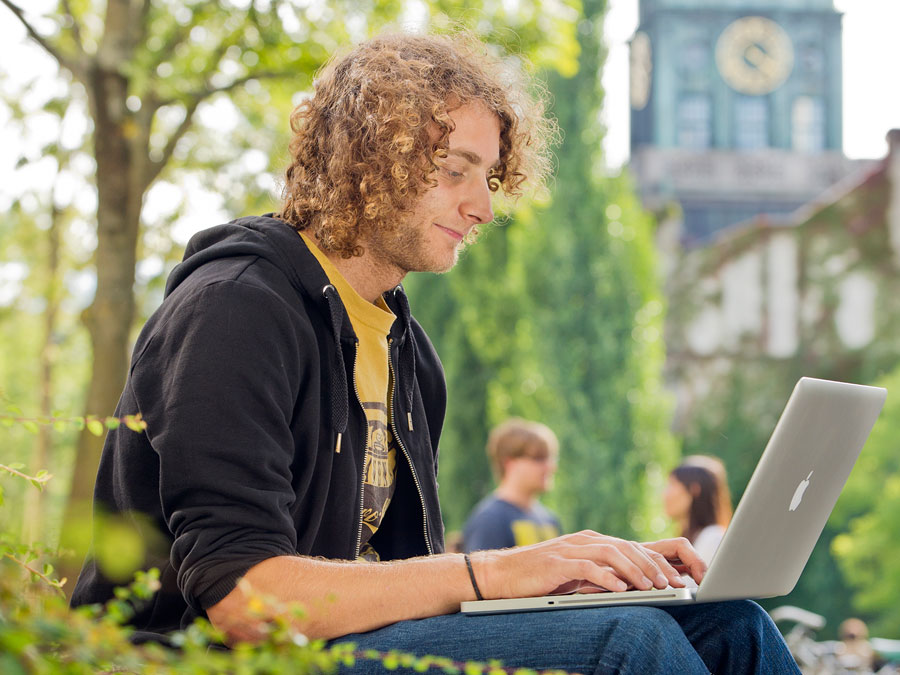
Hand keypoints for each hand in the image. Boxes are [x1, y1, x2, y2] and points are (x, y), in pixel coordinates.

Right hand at [471, 531, 706, 599]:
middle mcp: (583, 540)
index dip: (654, 561)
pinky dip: (606, 577)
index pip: (630, 546)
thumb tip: (628, 587)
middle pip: (626, 546)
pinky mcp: (556, 562)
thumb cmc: (537, 577)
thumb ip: (598, 574)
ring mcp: (569, 549)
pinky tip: (620, 590)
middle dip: (652, 565)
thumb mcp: (573, 575)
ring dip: (634, 571)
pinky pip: (587, 567)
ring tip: (652, 587)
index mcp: (589, 541)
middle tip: (671, 584)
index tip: (674, 579)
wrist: (499, 574)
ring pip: (611, 553)